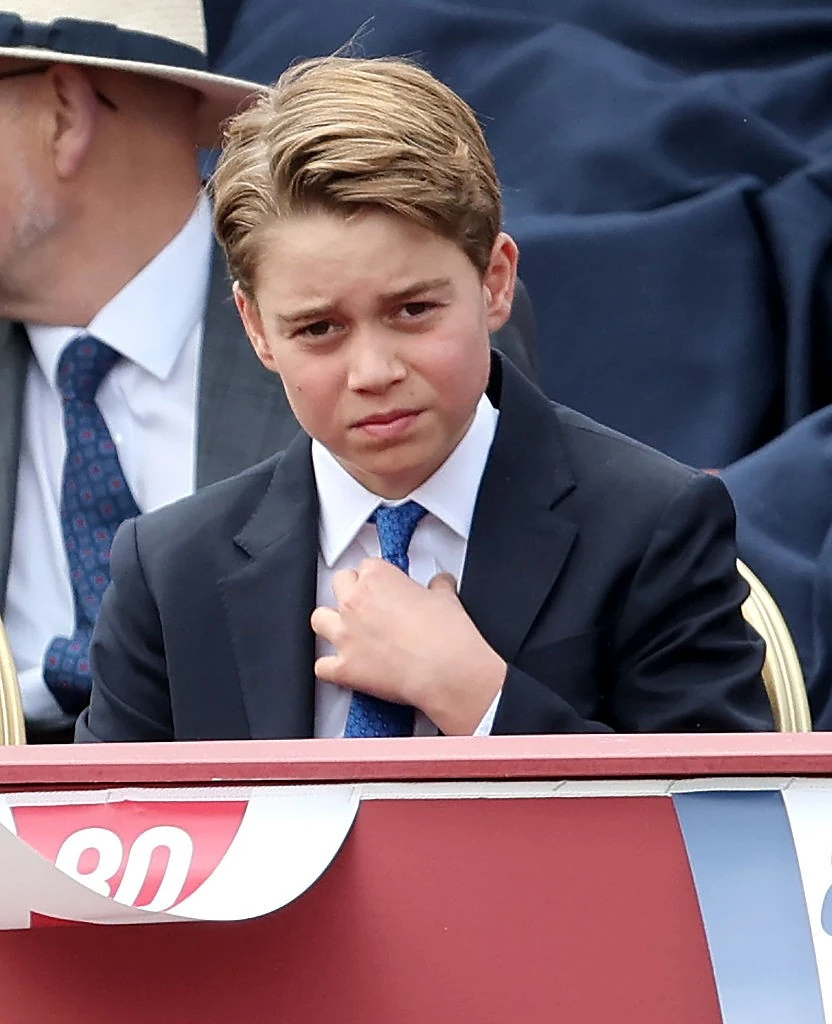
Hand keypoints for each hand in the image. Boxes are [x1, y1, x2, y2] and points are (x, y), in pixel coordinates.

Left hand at [311, 559, 505, 734]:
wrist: (446, 670)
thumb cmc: (446, 635)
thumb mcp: (447, 598)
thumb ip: (438, 586)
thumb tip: (440, 584)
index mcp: (378, 578)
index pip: (367, 566)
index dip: (379, 578)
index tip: (387, 588)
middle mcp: (355, 602)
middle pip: (339, 583)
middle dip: (351, 592)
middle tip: (369, 604)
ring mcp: (345, 635)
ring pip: (319, 619)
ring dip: (331, 623)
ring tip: (348, 630)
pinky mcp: (344, 668)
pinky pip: (321, 666)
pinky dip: (330, 668)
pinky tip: (343, 667)